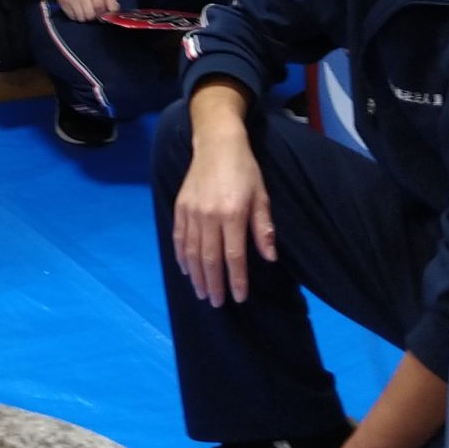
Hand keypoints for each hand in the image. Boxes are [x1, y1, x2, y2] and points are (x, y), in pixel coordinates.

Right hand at [56, 0, 118, 23]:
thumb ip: (112, 4)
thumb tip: (115, 16)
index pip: (100, 7)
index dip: (103, 16)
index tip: (103, 18)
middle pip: (90, 15)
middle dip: (93, 18)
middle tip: (93, 14)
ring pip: (81, 18)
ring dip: (84, 18)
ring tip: (84, 11)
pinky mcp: (63, 1)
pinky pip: (73, 17)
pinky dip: (76, 16)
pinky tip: (77, 9)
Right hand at [173, 122, 273, 305]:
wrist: (216, 144)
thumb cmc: (244, 170)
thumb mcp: (261, 196)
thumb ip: (263, 228)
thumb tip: (269, 257)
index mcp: (232, 214)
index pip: (233, 256)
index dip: (235, 280)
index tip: (238, 297)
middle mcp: (208, 216)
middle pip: (209, 259)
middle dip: (213, 284)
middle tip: (216, 302)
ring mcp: (191, 212)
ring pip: (191, 252)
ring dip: (196, 276)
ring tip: (201, 292)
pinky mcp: (180, 207)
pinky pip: (178, 238)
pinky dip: (181, 257)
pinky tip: (187, 270)